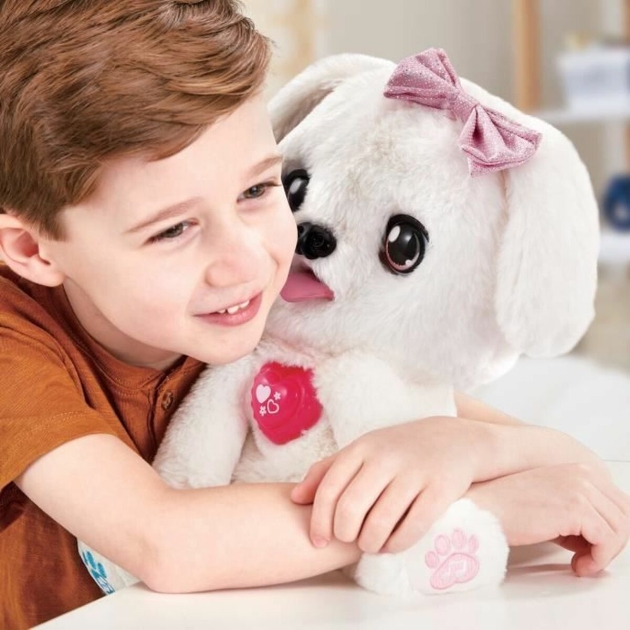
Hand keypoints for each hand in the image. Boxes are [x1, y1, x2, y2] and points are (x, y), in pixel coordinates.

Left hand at [291, 417, 488, 553]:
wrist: (454, 440)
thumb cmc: (399, 450)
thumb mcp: (362, 450)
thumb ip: (327, 471)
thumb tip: (294, 497)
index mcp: (362, 447)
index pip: (329, 489)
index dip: (318, 521)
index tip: (318, 540)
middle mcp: (386, 458)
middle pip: (351, 509)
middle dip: (344, 534)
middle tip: (348, 540)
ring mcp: (415, 473)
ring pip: (380, 523)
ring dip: (369, 543)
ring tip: (369, 544)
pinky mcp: (440, 490)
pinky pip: (411, 529)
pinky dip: (395, 545)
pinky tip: (391, 544)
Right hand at [467, 463, 629, 575]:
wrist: (483, 508)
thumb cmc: (507, 508)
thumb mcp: (550, 502)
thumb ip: (576, 512)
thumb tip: (596, 538)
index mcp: (578, 470)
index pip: (618, 503)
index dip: (611, 532)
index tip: (593, 548)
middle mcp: (583, 474)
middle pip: (625, 515)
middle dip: (612, 544)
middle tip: (590, 559)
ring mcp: (580, 489)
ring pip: (620, 529)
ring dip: (605, 554)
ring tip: (583, 564)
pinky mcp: (576, 508)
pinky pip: (607, 540)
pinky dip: (598, 559)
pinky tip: (578, 564)